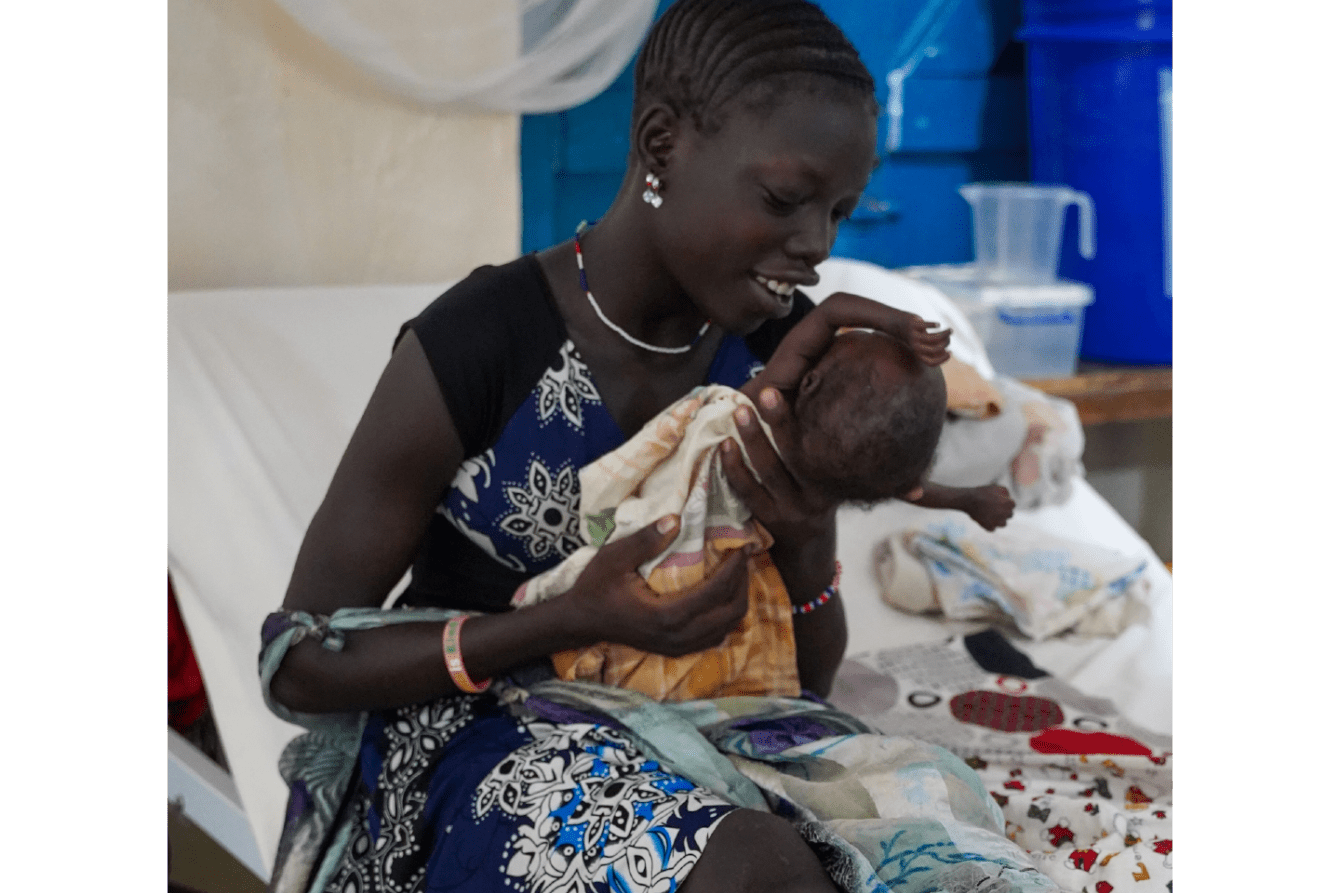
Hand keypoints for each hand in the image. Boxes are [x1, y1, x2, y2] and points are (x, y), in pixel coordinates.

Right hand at [562, 516, 752, 656]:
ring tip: (737, 574)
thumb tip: (677, 518)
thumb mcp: (614, 557)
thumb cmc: (595, 587)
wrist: (580, 621)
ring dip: (737, 600)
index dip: (736, 569)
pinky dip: (725, 617)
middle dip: (743, 584)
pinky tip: (722, 597)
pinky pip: (714, 637)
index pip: (716, 592)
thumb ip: (646, 539)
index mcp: (665, 615)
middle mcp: (677, 636)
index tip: (743, 546)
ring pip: (726, 628)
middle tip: (743, 558)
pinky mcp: (676, 650)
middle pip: (730, 613)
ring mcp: (677, 647)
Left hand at [718, 394, 836, 596]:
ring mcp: (792, 511)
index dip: (800, 418)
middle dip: (781, 422)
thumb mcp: (821, 482)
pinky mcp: (770, 523)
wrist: (810, 559)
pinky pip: (749, 494)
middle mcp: (816, 496)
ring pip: (771, 472)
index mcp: (831, 480)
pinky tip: (724, 449)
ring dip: (753, 441)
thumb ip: (809, 455)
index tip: (787, 390)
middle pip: (797, 454)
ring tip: (739, 413)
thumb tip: (788, 406)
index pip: (817, 444)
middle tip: (767, 393)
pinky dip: (735, 470)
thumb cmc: (813, 507)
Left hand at [743, 292, 949, 402]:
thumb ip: (764, 408)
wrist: (759, 424)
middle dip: (903, 321)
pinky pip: (883, 343)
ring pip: (878, 324)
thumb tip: (768, 394)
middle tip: (940, 340)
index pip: (842, 309)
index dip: (877, 313)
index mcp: (800, 342)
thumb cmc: (759, 422)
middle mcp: (821, 336)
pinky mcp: (848, 357)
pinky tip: (935, 363)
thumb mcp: (762, 415)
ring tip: (943, 349)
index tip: (913, 331)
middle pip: (867, 311)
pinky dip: (909, 348)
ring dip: (912, 332)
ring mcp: (836, 345)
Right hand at [964, 484, 1014, 530]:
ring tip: (990, 514)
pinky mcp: (990, 528)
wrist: (969, 500)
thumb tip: (1009, 499)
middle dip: (1003, 511)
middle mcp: (1006, 514)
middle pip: (1009, 515)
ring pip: (1003, 523)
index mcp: (1010, 504)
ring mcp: (998, 522)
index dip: (1005, 503)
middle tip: (994, 508)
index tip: (998, 501)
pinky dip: (989, 524)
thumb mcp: (997, 487)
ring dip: (999, 520)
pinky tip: (984, 518)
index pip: (1012, 505)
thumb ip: (1006, 494)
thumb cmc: (983, 492)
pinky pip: (992, 528)